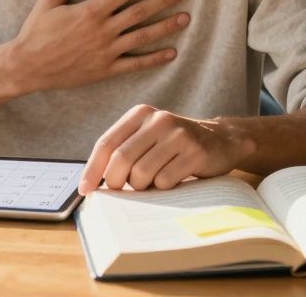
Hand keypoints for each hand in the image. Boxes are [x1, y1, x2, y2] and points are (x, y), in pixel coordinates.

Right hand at [6, 0, 189, 94]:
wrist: (27, 66)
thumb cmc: (36, 31)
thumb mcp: (50, 0)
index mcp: (91, 10)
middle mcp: (103, 30)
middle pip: (141, 11)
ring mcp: (106, 51)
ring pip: (143, 36)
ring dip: (166, 26)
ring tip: (185, 17)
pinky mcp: (105, 70)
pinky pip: (135, 64)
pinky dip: (154, 59)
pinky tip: (171, 52)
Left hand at [78, 105, 254, 194]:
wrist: (221, 140)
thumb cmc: (175, 146)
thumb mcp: (148, 138)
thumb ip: (124, 151)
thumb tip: (94, 182)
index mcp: (140, 114)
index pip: (107, 143)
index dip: (93, 169)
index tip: (85, 190)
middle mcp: (158, 119)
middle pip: (121, 160)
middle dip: (117, 182)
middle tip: (122, 191)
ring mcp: (178, 134)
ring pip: (142, 173)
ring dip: (143, 187)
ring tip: (154, 182)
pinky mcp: (195, 151)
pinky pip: (165, 181)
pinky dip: (164, 188)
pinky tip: (173, 180)